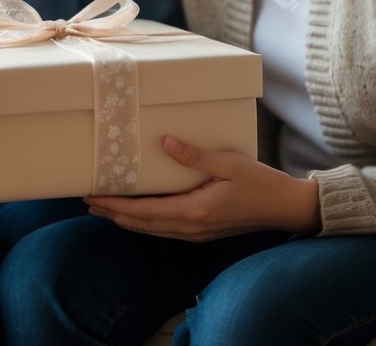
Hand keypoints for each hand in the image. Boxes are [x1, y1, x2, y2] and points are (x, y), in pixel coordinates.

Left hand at [84, 136, 320, 240]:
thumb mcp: (228, 163)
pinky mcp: (203, 231)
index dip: (116, 205)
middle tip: (88, 201)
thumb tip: (166, 142)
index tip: (93, 196)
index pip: (144, 212)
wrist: (286, 208)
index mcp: (194, 211)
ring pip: (153, 230)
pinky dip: (146, 221)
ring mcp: (197, 233)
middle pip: (142, 225)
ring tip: (106, 207)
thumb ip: (195, 156)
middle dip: (114, 213)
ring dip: (127, 219)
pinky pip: (166, 228)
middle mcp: (191, 228)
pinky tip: (139, 213)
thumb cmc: (261, 183)